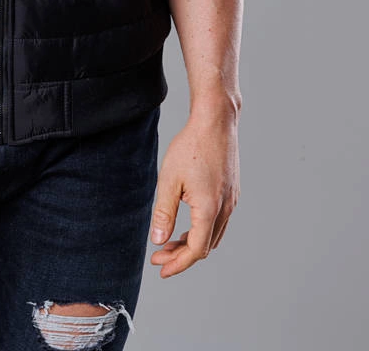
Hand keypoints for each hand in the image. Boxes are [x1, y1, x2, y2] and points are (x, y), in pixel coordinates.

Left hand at [149, 109, 239, 277]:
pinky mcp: (232, 192)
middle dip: (181, 255)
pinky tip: (188, 222)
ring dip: (193, 243)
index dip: (178, 263)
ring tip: (170, 241)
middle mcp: (225, 209)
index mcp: (210, 209)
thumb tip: (157, 240)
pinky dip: (203, 229)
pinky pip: (219, 221)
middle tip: (159, 256)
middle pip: (205, 246)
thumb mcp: (169, 180)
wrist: (215, 122)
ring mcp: (232, 200)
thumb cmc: (191, 147)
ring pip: (213, 235)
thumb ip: (163, 213)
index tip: (161, 268)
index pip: (195, 250)